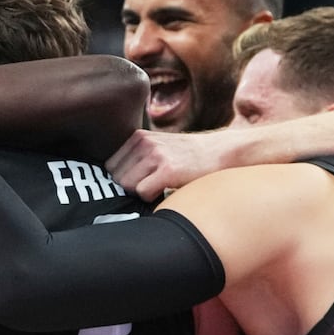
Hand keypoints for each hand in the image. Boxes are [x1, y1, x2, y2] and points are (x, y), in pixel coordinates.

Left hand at [106, 129, 223, 200]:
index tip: (142, 179)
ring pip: (128, 186)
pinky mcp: (168, 170)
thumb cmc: (189, 156)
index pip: (111, 166)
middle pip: (117, 178)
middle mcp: (144, 143)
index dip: (124, 177)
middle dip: (131, 186)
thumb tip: (113, 179)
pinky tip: (166, 190)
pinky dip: (152, 197)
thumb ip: (137, 156)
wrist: (222, 151)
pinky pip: (142, 193)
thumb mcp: (159, 146)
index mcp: (139, 137)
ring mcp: (156, 155)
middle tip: (153, 184)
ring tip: (161, 185)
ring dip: (142, 192)